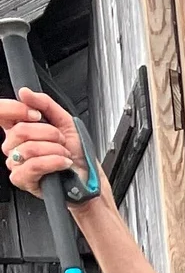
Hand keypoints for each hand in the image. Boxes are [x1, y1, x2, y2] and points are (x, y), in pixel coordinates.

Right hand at [0, 89, 103, 207]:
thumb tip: (24, 92)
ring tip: (64, 154)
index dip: (16, 109)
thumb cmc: (75, 151)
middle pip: (20, 130)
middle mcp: (13, 145)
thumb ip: (44, 104)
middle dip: (49, 133)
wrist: (88, 175)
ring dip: (55, 149)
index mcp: (18, 128)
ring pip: (29, 148)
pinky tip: (63, 163)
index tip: (36, 114)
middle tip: (61, 139)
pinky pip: (34, 165)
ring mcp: (16, 163)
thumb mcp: (64, 121)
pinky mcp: (22, 180)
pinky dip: (54, 162)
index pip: (1, 113)